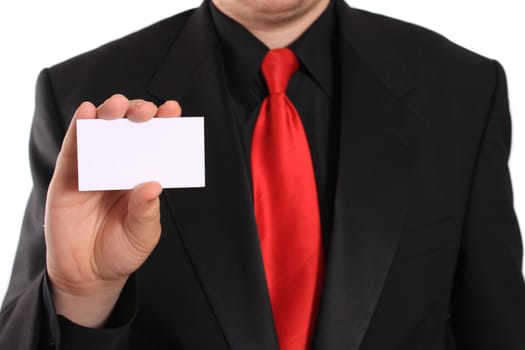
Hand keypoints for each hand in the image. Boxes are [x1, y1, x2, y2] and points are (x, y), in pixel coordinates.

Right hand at [45, 94, 181, 326]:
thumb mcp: (142, 235)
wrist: (87, 274)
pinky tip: (87, 112)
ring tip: (119, 106)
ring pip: (101, 131)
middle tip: (147, 112)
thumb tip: (152, 185)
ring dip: (109, 112)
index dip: (164, 124)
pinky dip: (79, 127)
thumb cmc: (121, 250)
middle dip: (138, 113)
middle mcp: (120, 166)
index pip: (155, 144)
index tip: (173, 110)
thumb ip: (146, 212)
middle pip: (129, 129)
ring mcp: (94, 168)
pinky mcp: (69, 175)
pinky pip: (73, 146)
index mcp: (142, 176)